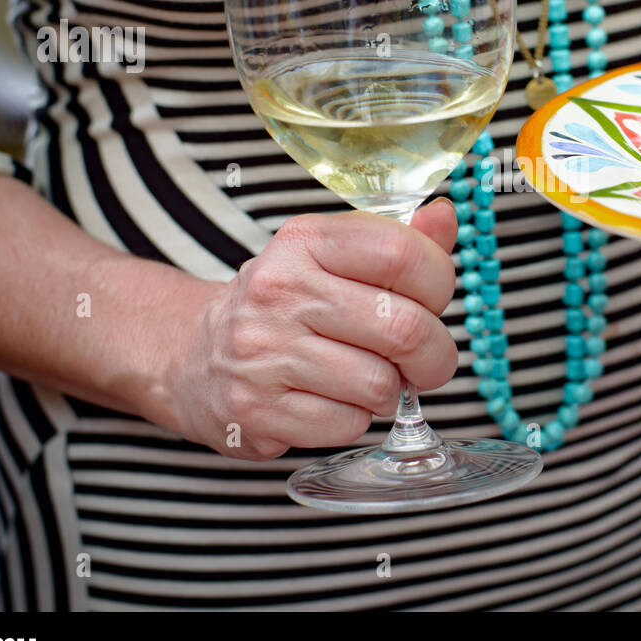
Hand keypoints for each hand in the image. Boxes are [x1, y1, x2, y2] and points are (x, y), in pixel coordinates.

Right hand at [164, 199, 458, 459]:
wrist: (194, 357)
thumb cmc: (285, 305)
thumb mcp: (332, 258)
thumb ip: (397, 240)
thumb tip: (445, 215)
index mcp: (304, 242)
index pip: (402, 252)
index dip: (440, 283)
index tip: (435, 301)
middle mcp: (279, 292)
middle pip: (403, 327)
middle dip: (435, 354)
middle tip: (429, 361)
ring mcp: (262, 354)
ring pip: (379, 384)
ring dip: (392, 390)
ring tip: (369, 378)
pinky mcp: (255, 411)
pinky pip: (348, 425)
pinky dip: (356, 420)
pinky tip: (333, 401)